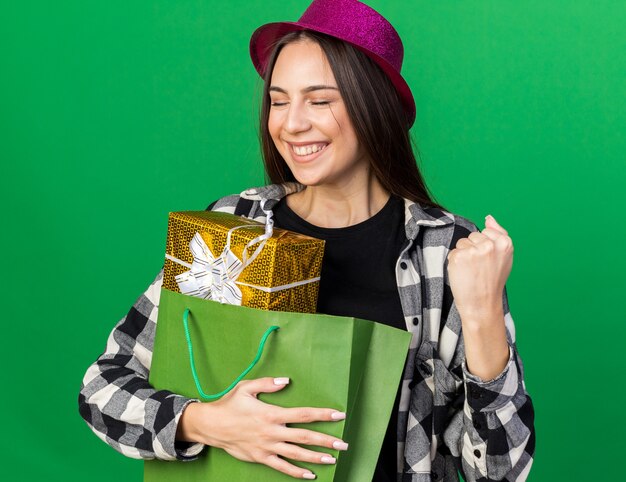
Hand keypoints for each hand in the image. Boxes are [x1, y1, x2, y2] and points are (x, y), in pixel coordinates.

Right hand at [176, 377, 347, 479]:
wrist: (211, 425)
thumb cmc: (229, 404)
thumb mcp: (246, 388)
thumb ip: (267, 383)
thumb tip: (286, 381)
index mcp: (272, 413)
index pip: (303, 414)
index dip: (323, 414)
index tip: (339, 414)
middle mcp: (272, 432)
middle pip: (305, 437)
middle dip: (326, 440)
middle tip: (344, 443)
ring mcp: (267, 447)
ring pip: (296, 454)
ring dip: (315, 457)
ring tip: (332, 458)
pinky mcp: (261, 457)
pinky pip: (282, 467)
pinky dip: (296, 472)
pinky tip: (309, 475)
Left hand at [447, 214, 512, 320]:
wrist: (482, 304)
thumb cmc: (492, 280)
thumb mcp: (504, 256)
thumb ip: (498, 234)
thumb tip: (488, 217)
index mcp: (505, 243)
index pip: (485, 232)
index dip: (485, 246)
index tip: (489, 261)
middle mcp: (490, 245)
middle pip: (472, 236)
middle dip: (473, 249)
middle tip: (479, 268)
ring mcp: (474, 251)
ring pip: (462, 243)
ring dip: (463, 255)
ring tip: (471, 271)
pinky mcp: (459, 257)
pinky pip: (453, 252)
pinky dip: (454, 263)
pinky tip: (463, 274)